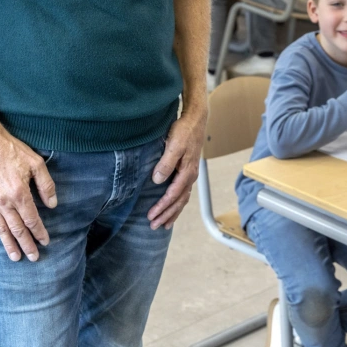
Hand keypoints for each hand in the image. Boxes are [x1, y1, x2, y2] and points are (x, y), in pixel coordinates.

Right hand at [0, 129, 56, 261]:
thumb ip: (46, 185)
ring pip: (1, 229)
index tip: (45, 241)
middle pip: (17, 228)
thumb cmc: (13, 151)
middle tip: (33, 257)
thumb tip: (53, 204)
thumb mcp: (36, 163)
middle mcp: (4, 201)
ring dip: (9, 245)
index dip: (39, 232)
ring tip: (16, 258)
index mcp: (19, 192)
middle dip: (26, 245)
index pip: (31, 219)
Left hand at [147, 110, 206, 230]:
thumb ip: (166, 163)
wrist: (195, 120)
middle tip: (153, 226)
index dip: (161, 207)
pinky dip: (177, 204)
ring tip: (163, 224)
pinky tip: (172, 208)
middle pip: (178, 202)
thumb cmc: (184, 131)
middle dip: (166, 215)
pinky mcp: (187, 171)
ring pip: (182, 200)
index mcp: (187, 172)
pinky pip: (183, 193)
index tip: (151, 216)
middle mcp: (190, 177)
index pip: (172, 196)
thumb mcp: (173, 145)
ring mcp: (190, 174)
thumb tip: (157, 180)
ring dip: (172, 213)